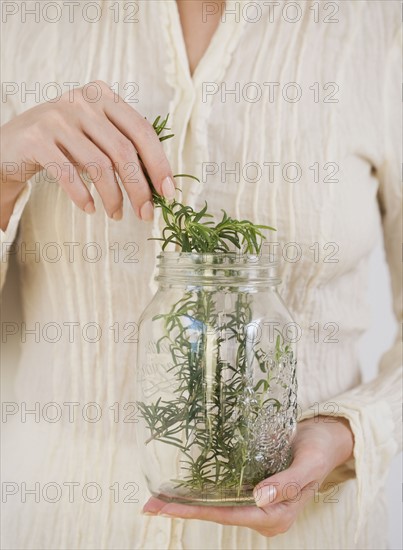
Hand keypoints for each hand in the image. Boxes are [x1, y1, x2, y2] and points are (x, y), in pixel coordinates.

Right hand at [0, 80, 174, 229]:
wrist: (10, 144)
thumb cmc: (62, 144)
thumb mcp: (95, 137)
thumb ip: (123, 149)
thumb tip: (159, 184)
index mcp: (103, 96)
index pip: (142, 131)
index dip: (159, 164)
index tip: (168, 193)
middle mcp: (81, 101)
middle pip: (123, 151)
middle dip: (139, 188)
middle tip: (146, 214)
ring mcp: (57, 117)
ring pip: (99, 165)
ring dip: (113, 197)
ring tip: (116, 214)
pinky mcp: (36, 138)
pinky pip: (68, 174)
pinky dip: (82, 196)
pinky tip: (89, 208)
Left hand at [142, 416, 353, 536]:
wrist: (328, 439)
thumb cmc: (321, 450)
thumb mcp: (309, 464)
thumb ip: (288, 483)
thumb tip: (259, 498)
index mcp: (277, 514)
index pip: (229, 514)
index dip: (197, 510)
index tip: (168, 507)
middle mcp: (264, 512)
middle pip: (217, 512)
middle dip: (183, 509)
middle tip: (149, 504)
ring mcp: (258, 501)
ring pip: (218, 504)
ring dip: (190, 501)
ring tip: (159, 497)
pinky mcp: (255, 487)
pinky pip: (225, 492)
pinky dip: (204, 490)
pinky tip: (185, 485)